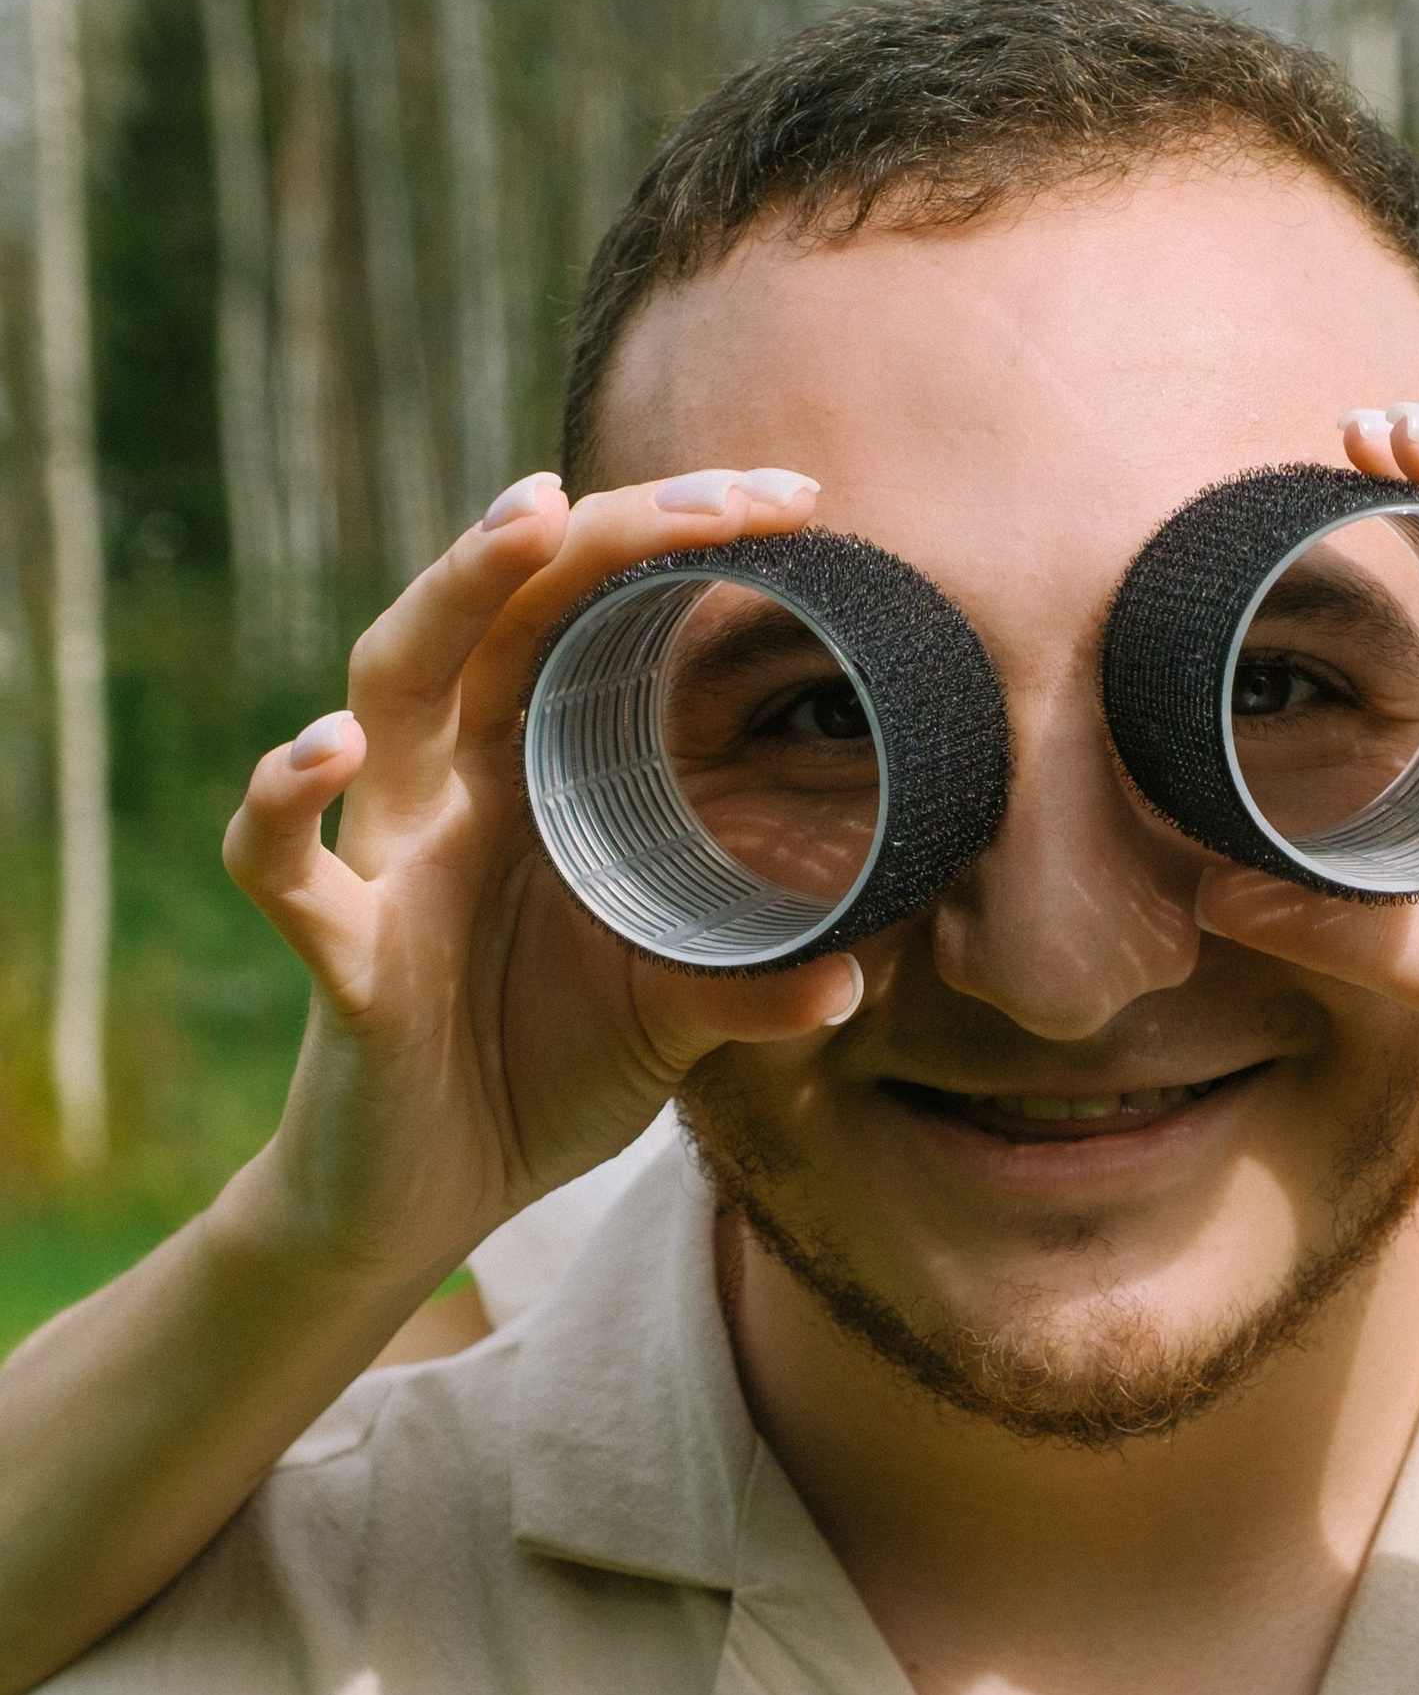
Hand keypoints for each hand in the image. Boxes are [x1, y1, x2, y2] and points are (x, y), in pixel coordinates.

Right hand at [223, 468, 862, 1287]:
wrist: (423, 1200)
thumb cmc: (536, 1075)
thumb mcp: (667, 1023)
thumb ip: (749, 990)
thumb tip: (860, 975)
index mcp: (533, 774)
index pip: (590, 616)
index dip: (674, 545)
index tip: (791, 500)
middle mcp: (453, 785)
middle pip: (499, 612)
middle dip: (596, 535)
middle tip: (712, 494)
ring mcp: (387, 856)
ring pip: (389, 685)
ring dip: (451, 594)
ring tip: (526, 520)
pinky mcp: (341, 954)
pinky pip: (283, 865)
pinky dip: (282, 801)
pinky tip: (320, 747)